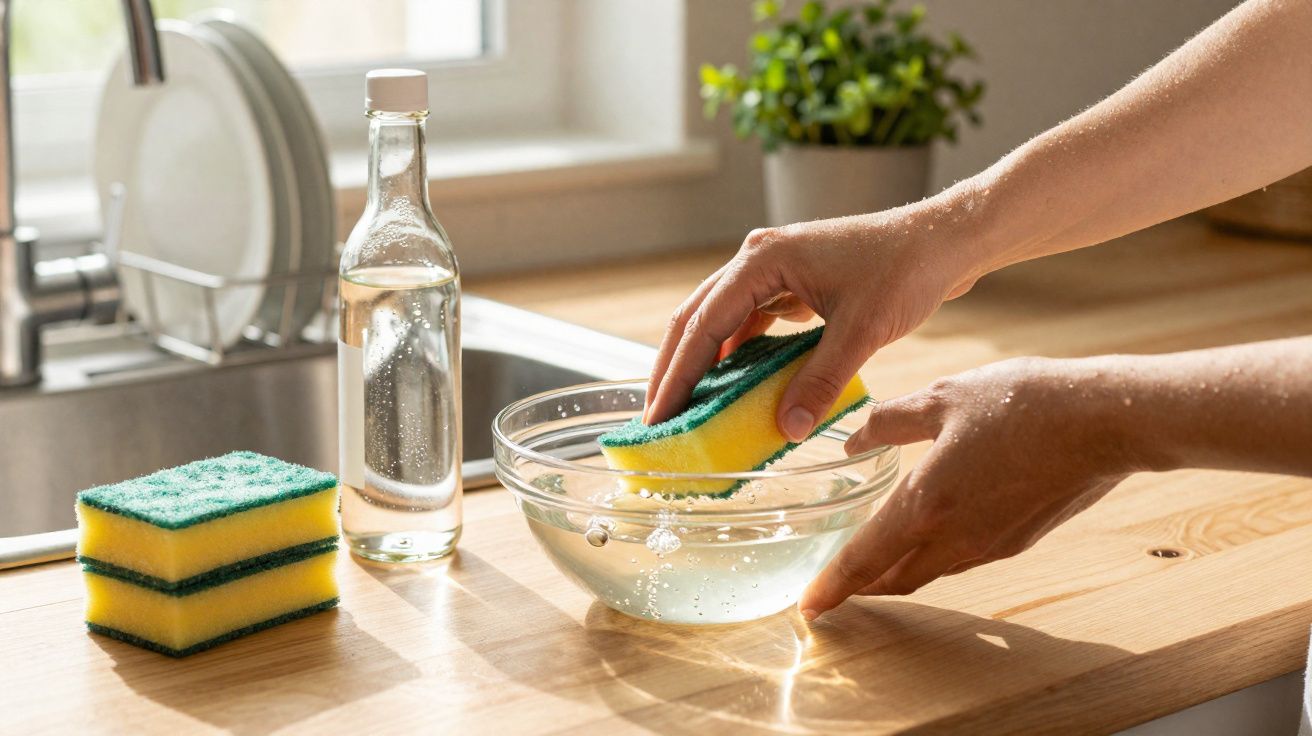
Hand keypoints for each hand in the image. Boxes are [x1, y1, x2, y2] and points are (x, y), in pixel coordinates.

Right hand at [643, 203, 987, 440]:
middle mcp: (757, 258)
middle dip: (675, 370)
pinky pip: (747, 322)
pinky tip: (730, 386)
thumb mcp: (862, 331)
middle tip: (658, 419)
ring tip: (686, 408)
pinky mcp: (790, 283)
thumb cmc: (906, 270)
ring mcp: (772, 269)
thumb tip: (786, 429)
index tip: (660, 414)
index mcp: (762, 259)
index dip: (678, 374)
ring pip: (718, 321)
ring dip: (701, 363)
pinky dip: (734, 355)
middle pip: (696, 318)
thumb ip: (820, 380)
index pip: (704, 324)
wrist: (943, 240)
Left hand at [799, 356, 1137, 619]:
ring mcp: (990, 545)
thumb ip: (890, 422)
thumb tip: (853, 436)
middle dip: (861, 587)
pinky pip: (962, 558)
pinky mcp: (1018, 539)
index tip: (808, 606)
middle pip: (895, 579)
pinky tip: (934, 530)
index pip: (864, 560)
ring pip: (930, 572)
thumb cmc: (1022, 403)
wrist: (1103, 422)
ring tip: (876, 559)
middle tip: (836, 585)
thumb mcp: (941, 398)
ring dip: (898, 572)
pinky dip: (934, 556)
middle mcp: (954, 539)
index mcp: (925, 506)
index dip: (832, 585)